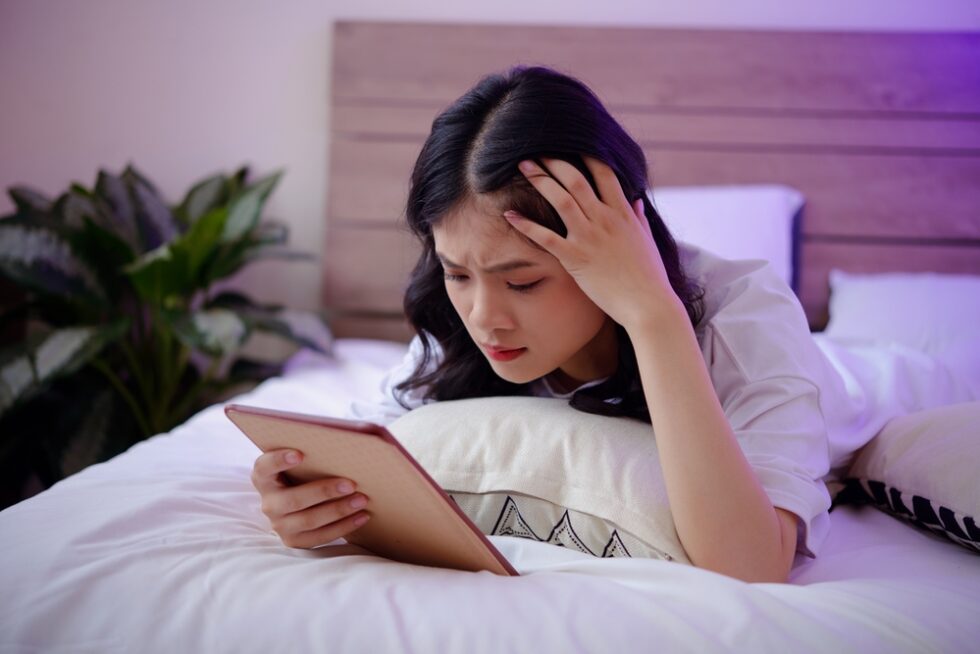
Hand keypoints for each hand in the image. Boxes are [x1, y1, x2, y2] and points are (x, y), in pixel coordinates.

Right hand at [250, 448, 370, 548]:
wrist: (297, 504)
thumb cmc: (303, 474)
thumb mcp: (300, 464)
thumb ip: (312, 454)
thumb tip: (349, 442)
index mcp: (264, 478)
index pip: (264, 467)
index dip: (279, 460)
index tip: (300, 454)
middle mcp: (269, 503)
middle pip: (293, 500)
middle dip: (324, 492)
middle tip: (351, 484)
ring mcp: (279, 525)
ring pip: (309, 520)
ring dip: (339, 510)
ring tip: (362, 500)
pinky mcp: (294, 540)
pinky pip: (320, 537)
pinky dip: (344, 526)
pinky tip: (362, 516)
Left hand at [505, 157, 680, 329]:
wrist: (648, 304)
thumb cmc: (649, 276)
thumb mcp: (646, 240)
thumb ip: (638, 218)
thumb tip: (636, 200)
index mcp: (622, 213)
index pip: (604, 173)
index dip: (587, 154)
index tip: (571, 142)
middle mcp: (605, 219)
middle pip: (576, 180)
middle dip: (555, 162)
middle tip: (535, 150)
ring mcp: (589, 237)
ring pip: (561, 200)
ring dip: (540, 180)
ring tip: (523, 166)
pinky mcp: (576, 258)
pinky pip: (546, 237)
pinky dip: (526, 224)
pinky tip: (509, 214)